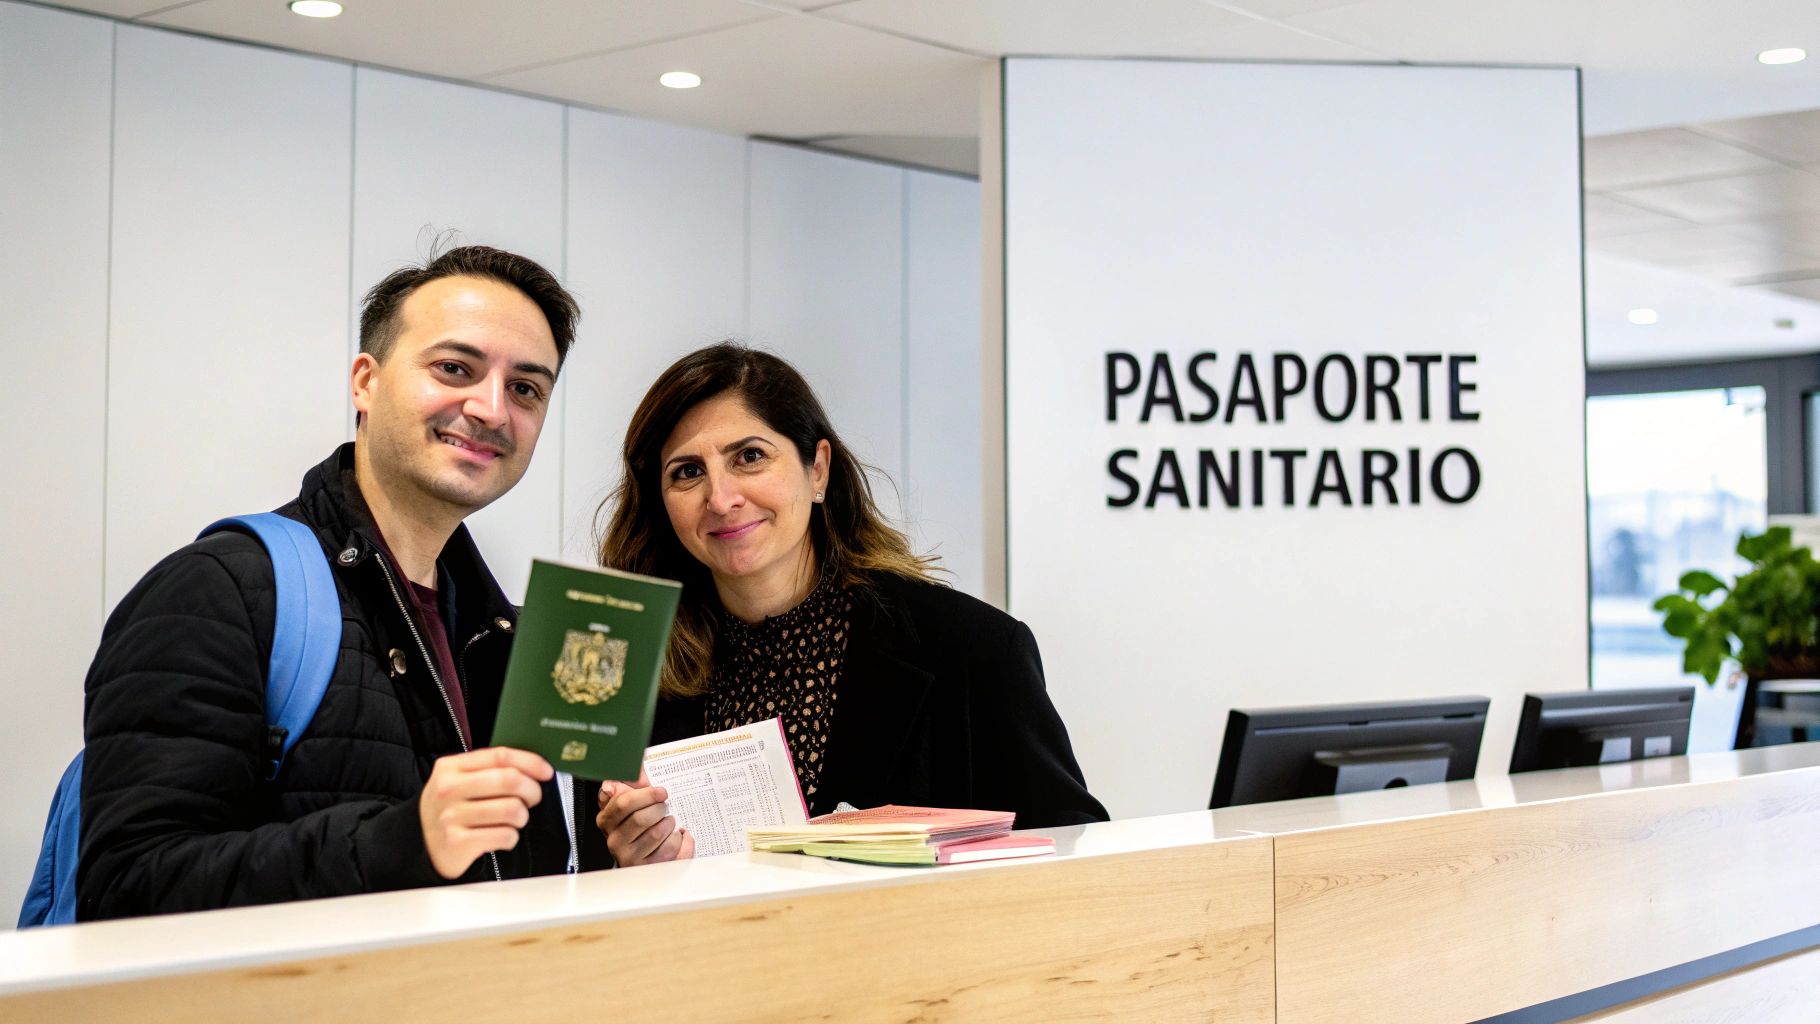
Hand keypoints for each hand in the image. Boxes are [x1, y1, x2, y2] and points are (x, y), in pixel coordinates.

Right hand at [419, 747, 552, 878]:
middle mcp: (448, 789)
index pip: (499, 756)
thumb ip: (489, 769)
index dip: (530, 762)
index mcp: (450, 767)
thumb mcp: (459, 780)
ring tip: (514, 819)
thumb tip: (536, 767)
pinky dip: (511, 837)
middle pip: (509, 780)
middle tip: (532, 798)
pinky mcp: (458, 843)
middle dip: (532, 790)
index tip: (546, 771)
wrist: (420, 844)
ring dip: (522, 817)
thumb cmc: (451, 808)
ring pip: (512, 810)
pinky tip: (502, 836)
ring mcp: (451, 817)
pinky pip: (505, 836)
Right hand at [597, 768, 694, 866]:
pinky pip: (668, 849)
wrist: (646, 856)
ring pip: (655, 834)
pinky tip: (673, 836)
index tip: (661, 792)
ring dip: (668, 824)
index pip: (623, 803)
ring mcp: (629, 856)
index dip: (646, 794)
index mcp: (607, 821)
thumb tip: (631, 771)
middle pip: (640, 818)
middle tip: (664, 808)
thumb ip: (632, 784)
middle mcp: (615, 840)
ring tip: (668, 822)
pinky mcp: (646, 867)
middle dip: (659, 809)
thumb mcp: (633, 802)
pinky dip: (677, 839)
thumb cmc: (639, 826)